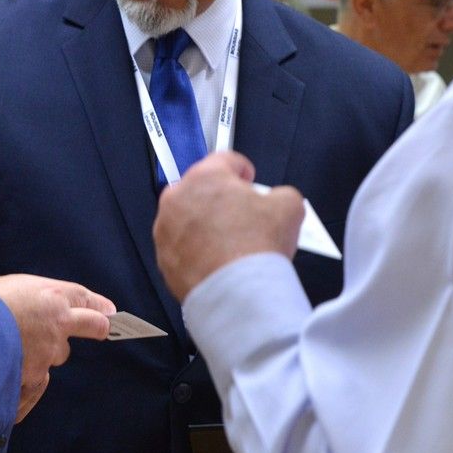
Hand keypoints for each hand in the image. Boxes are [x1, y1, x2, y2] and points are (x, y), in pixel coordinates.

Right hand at [0, 275, 114, 420]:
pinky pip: (36, 382)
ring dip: (44, 354)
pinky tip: (9, 378)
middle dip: (97, 327)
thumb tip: (17, 305)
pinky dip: (24, 381)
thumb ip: (19, 298)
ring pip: (55, 356)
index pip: (84, 299)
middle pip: (91, 326)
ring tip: (19, 351)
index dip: (98, 304)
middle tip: (104, 329)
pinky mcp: (33, 380)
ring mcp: (47, 355)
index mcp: (50, 297)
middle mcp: (57, 326)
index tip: (109, 311)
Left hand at [154, 151, 302, 300]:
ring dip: (204, 223)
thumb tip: (278, 200)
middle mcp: (178, 198)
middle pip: (202, 189)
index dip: (242, 169)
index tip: (247, 178)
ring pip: (187, 218)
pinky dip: (195, 249)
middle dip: (220, 198)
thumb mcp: (289, 207)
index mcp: (205, 177)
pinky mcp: (163, 257)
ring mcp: (166, 229)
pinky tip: (217, 259)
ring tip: (230, 241)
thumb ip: (281, 194)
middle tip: (242, 214)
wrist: (237, 292)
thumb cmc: (256, 247)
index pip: (225, 160)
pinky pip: (181, 246)